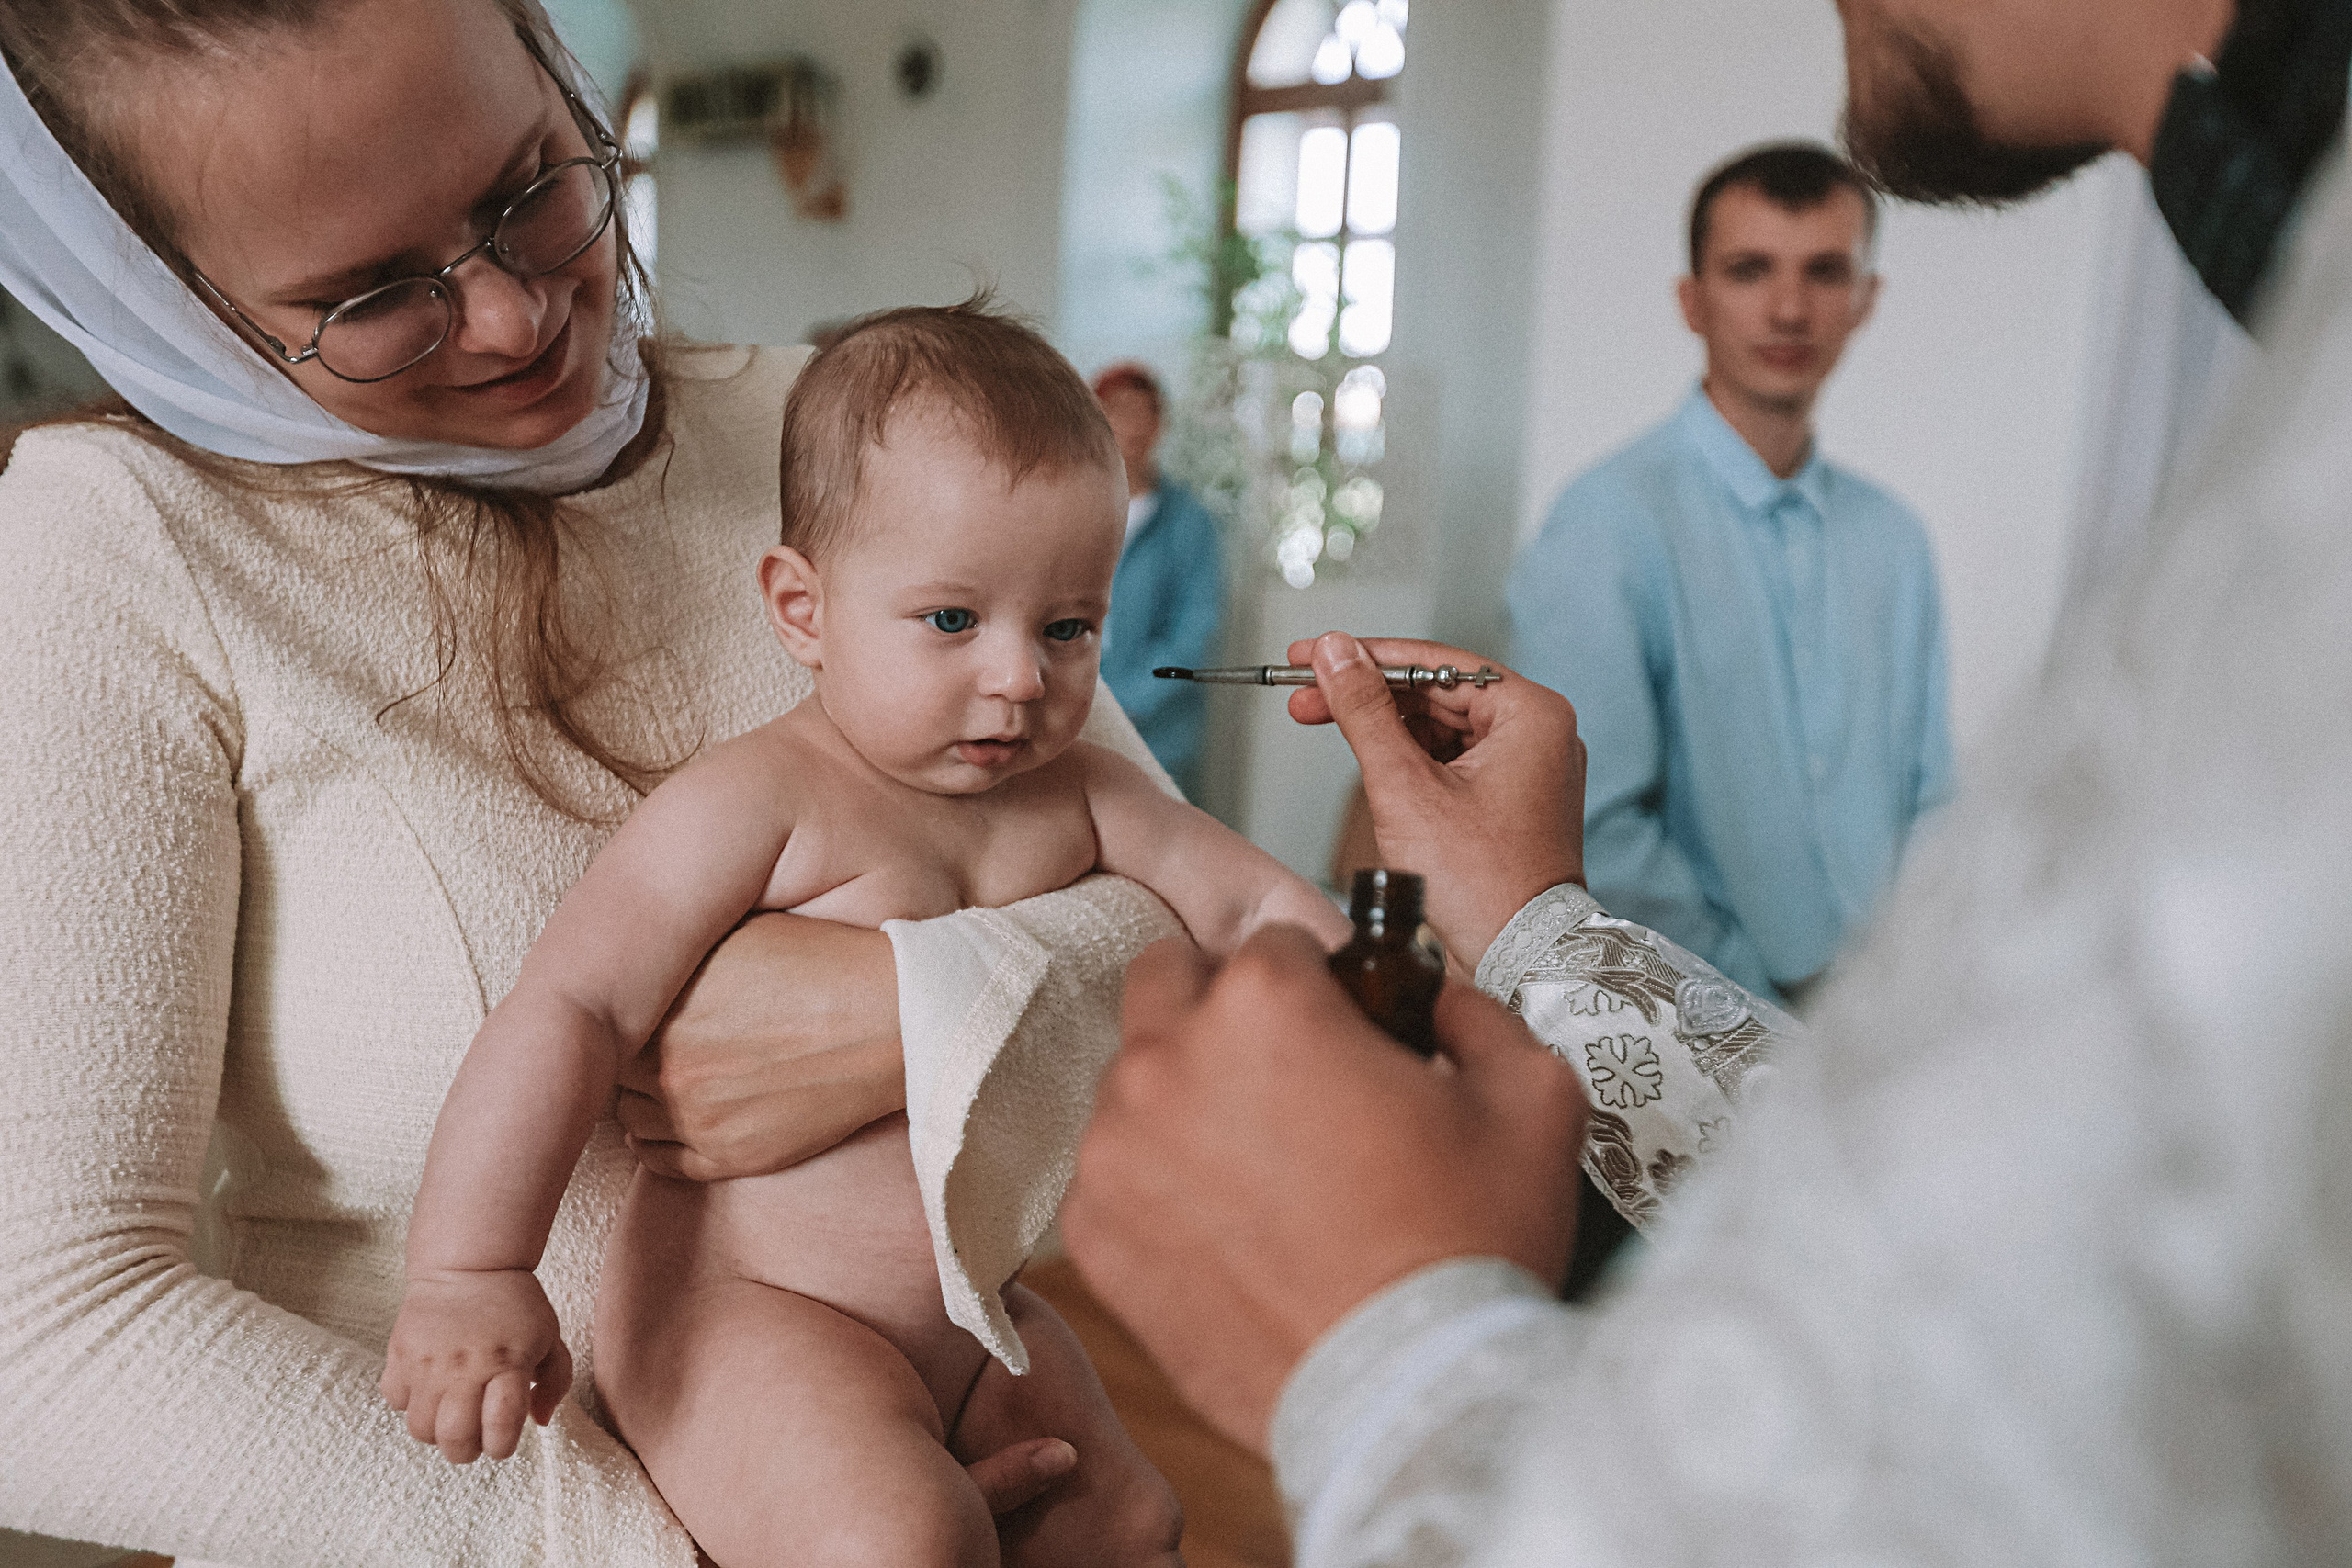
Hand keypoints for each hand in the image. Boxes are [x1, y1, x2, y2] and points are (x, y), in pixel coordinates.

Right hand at [381, 1269, 572, 1463]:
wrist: (469, 1265)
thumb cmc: (515, 1306)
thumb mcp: (550, 1338)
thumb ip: (556, 1382)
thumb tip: (539, 1422)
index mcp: (508, 1361)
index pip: (501, 1425)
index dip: (503, 1446)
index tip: (504, 1440)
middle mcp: (465, 1366)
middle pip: (455, 1439)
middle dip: (468, 1450)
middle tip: (474, 1436)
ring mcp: (428, 1361)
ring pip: (421, 1429)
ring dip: (437, 1431)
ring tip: (451, 1412)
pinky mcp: (399, 1353)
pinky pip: (395, 1401)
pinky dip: (410, 1403)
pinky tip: (429, 1387)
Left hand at [618, 913, 904, 1180]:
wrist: (890, 1020)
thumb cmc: (822, 963)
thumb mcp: (737, 933)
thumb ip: (675, 952)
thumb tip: (635, 958)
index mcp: (663, 1010)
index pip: (604, 1024)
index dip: (621, 1013)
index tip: (635, 1006)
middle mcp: (670, 1070)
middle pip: (614, 1073)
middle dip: (628, 1055)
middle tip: (650, 1039)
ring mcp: (700, 1120)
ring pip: (630, 1119)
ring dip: (639, 1099)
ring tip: (665, 1076)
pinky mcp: (733, 1157)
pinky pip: (661, 1163)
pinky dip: (655, 1142)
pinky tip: (670, 1119)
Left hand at [1064, 928, 1585, 1453]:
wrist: (1411, 1394)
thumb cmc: (1472, 1242)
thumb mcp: (1531, 1094)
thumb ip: (1474, 1013)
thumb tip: (1436, 1001)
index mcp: (1265, 1001)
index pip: (1273, 943)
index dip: (1320, 983)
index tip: (1344, 1031)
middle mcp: (1168, 1058)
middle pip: (1171, 983)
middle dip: (1222, 1009)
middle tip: (1287, 1076)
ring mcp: (1117, 1148)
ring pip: (1136, 1082)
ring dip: (1188, 1100)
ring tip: (1266, 1170)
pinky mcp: (1093, 1233)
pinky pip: (1116, 1174)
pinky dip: (1161, 1187)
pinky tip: (1233, 1231)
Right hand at [1286, 632, 1584, 964]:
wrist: (1519, 959)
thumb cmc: (1481, 886)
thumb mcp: (1405, 787)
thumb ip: (1365, 711)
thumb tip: (1334, 653)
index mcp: (1531, 716)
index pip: (1435, 665)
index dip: (1365, 657)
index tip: (1312, 655)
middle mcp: (1539, 733)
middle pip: (1435, 693)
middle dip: (1366, 695)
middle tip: (1303, 694)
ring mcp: (1527, 767)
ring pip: (1439, 726)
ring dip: (1381, 727)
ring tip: (1322, 721)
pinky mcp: (1510, 797)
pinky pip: (1451, 759)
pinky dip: (1407, 758)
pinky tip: (1365, 757)